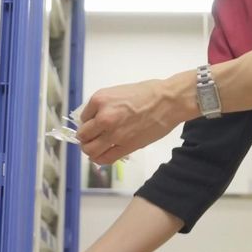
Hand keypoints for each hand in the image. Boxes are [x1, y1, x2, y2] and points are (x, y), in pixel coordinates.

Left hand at [77, 76, 197, 164]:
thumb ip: (105, 106)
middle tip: (93, 138)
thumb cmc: (148, 92)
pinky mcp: (125, 147)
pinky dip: (100, 159)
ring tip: (96, 148)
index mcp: (100, 100)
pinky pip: (105, 158)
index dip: (88, 122)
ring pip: (90, 150)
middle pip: (83, 135)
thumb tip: (96, 119)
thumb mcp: (119, 92)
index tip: (94, 125)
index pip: (83, 117)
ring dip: (90, 150)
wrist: (168, 101)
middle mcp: (103, 117)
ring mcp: (114, 134)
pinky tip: (102, 156)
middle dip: (86, 138)